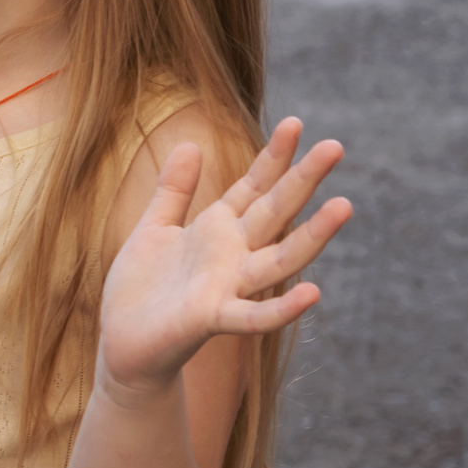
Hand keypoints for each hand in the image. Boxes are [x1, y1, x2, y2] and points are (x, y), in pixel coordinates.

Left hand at [96, 118, 352, 407]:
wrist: (123, 344)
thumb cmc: (141, 289)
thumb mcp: (154, 228)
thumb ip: (174, 191)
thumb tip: (190, 143)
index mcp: (217, 230)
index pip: (254, 187)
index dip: (274, 157)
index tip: (298, 123)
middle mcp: (232, 256)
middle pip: (275, 212)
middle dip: (303, 180)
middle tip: (336, 146)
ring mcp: (227, 288)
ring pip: (280, 260)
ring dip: (312, 236)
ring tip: (344, 206)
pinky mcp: (212, 319)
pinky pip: (254, 316)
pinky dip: (283, 309)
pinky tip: (313, 294)